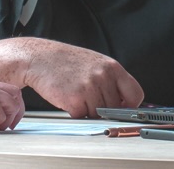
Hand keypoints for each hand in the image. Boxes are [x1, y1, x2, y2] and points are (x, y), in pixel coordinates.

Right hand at [16, 38, 143, 117]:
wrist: (38, 58)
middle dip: (102, 108)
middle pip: (114, 108)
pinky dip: (74, 111)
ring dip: (86, 109)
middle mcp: (103, 77)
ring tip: (74, 93)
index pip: (135, 94)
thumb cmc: (64, 61)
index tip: (121, 108)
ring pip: (98, 114)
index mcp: (112, 67)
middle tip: (86, 97)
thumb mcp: (94, 63)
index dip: (129, 105)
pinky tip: (66, 96)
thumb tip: (124, 103)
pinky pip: (81, 115)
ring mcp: (89, 88)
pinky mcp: (75, 100)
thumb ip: (110, 79)